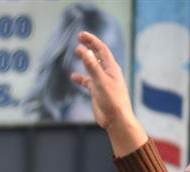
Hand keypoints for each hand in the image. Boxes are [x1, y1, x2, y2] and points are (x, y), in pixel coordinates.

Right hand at [70, 31, 147, 154]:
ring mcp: (102, 82)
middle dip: (89, 46)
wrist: (116, 119)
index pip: (101, 49)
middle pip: (98, 55)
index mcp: (111, 68)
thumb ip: (92, 66)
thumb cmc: (112, 100)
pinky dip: (81, 78)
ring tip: (76, 52)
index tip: (81, 35)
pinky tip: (73, 77)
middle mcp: (108, 73)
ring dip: (85, 59)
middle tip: (79, 38)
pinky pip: (88, 81)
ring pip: (93, 67)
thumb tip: (84, 51)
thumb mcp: (100, 81)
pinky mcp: (98, 91)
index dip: (91, 41)